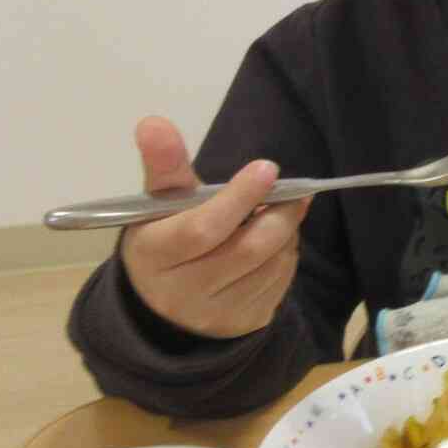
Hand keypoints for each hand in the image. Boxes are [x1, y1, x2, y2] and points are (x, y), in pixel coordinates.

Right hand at [118, 116, 310, 338]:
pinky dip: (286, 256)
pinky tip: (275, 243)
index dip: (239, 197)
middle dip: (279, 215)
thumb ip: (164, 165)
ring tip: (281, 214)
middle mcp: (182, 291)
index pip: (203, 229)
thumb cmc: (165, 239)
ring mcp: (217, 314)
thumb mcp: (158, 204)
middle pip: (248, 249)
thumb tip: (154, 122)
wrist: (164, 306)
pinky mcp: (245, 324)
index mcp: (154, 255)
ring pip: (271, 265)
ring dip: (286, 234)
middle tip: (294, 192)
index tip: (267, 167)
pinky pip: (280, 283)